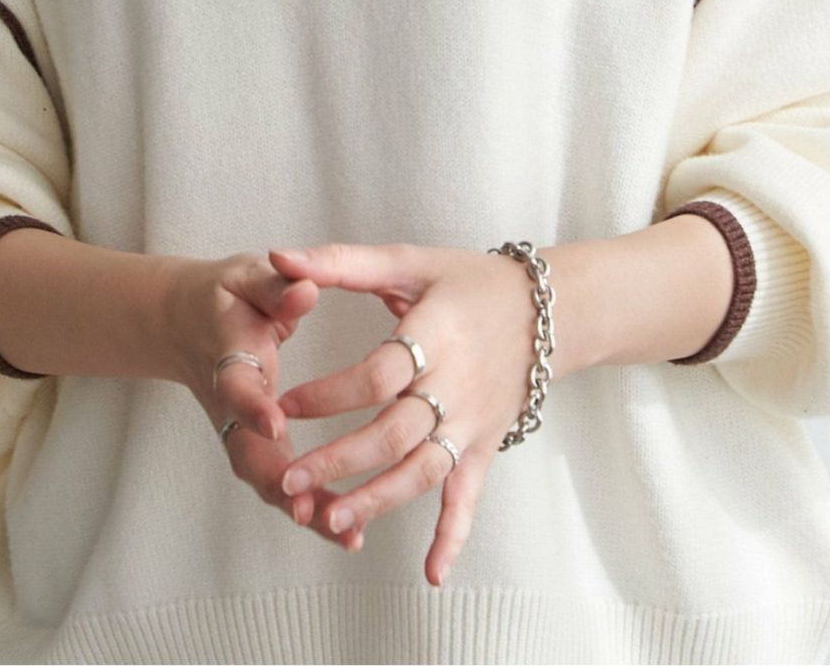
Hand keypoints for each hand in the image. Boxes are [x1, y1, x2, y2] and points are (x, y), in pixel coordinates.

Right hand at [157, 251, 366, 552]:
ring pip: (264, 477)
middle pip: (246, 452)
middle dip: (278, 482)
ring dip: (300, 507)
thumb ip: (275, 286)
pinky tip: (349, 532)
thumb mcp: (247, 277)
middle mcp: (231, 403)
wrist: (185, 322)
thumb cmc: (227, 296)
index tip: (276, 423)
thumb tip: (306, 291)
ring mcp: (240, 430)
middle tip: (311, 508)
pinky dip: (309, 508)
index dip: (252, 406)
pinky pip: (280, 482)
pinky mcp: (256, 445)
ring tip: (345, 533)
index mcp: (228, 356)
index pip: (236, 385)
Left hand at [265, 242, 540, 585]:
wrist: (549, 309)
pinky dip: (453, 535)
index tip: (286, 404)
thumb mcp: (408, 261)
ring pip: (423, 470)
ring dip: (378, 499)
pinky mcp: (484, 445)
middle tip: (288, 482)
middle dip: (339, 460)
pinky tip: (432, 573)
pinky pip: (470, 495)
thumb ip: (341, 262)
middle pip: (394, 433)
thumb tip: (280, 255)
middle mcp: (455, 384)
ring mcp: (472, 421)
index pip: (379, 373)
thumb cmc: (469, 280)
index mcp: (435, 335)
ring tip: (332, 519)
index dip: (332, 393)